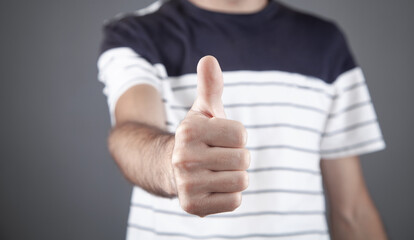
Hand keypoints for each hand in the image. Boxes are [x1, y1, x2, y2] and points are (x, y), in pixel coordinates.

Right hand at [172, 56, 249, 216]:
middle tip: (217, 157)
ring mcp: (187, 184)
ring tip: (215, 172)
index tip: (219, 139)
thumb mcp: (202, 111)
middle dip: (236, 157)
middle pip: (244, 159)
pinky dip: (229, 195)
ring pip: (241, 181)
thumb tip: (209, 59)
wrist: (169, 168)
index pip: (241, 136)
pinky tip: (213, 187)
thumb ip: (210, 86)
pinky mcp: (193, 206)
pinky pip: (235, 201)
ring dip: (234, 176)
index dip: (235, 137)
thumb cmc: (196, 138)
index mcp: (189, 131)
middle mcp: (184, 158)